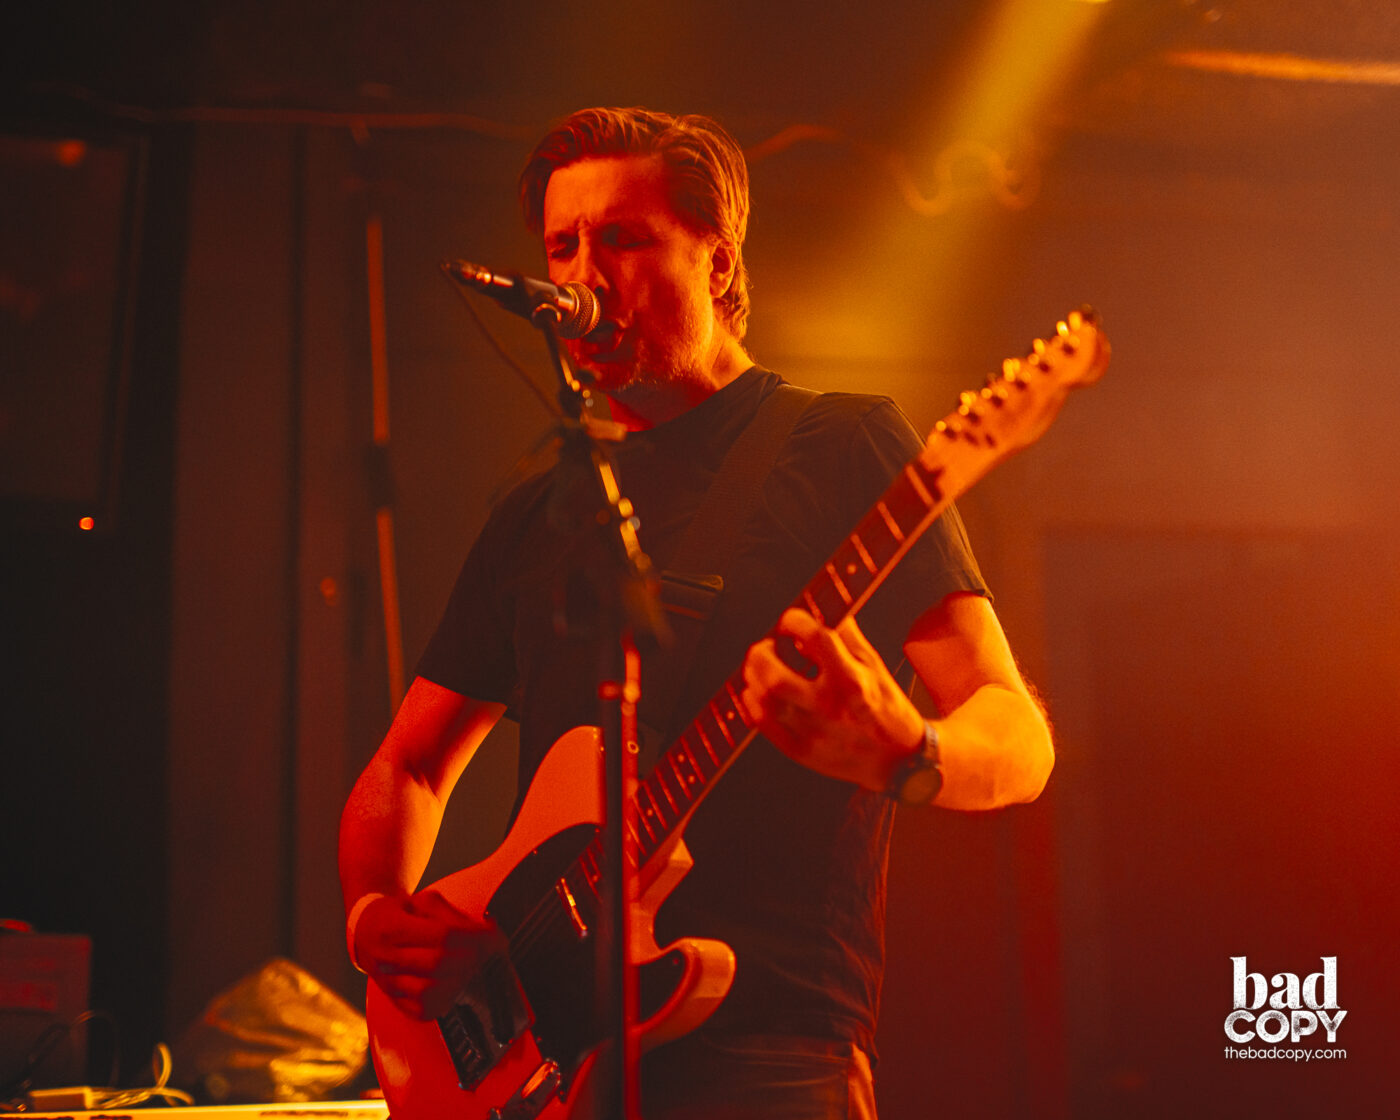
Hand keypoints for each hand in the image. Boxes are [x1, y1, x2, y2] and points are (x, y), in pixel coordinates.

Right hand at [354, 891, 504, 1019]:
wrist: (366, 931)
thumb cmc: (400, 914)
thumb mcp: (422, 901)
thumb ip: (454, 915)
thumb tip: (486, 931)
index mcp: (393, 927)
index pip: (442, 935)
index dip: (475, 937)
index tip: (495, 937)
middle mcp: (385, 958)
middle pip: (438, 963)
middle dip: (472, 958)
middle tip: (488, 952)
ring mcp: (388, 983)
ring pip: (430, 992)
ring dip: (461, 980)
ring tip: (473, 967)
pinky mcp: (395, 1002)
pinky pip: (423, 1010)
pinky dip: (447, 1000)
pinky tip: (456, 985)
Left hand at [739, 609, 924, 790]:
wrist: (898, 759)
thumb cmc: (886, 709)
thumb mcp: (875, 666)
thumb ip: (847, 637)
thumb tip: (824, 610)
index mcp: (853, 680)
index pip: (815, 639)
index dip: (795, 621)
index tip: (790, 621)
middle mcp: (830, 706)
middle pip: (775, 675)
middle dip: (762, 653)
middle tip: (766, 647)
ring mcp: (814, 731)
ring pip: (764, 700)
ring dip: (754, 676)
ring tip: (760, 668)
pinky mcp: (802, 751)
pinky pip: (763, 725)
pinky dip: (752, 704)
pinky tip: (756, 692)